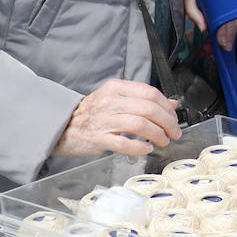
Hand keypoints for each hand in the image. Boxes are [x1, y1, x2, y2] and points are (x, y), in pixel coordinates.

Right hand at [52, 79, 181, 157]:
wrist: (63, 127)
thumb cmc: (93, 114)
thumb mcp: (117, 99)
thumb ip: (143, 100)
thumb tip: (172, 104)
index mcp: (116, 88)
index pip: (150, 93)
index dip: (167, 107)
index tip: (174, 117)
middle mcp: (110, 101)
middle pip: (148, 109)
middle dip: (167, 122)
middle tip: (174, 132)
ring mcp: (103, 120)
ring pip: (140, 125)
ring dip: (157, 135)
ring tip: (163, 141)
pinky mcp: (98, 138)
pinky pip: (125, 143)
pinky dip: (140, 147)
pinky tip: (147, 148)